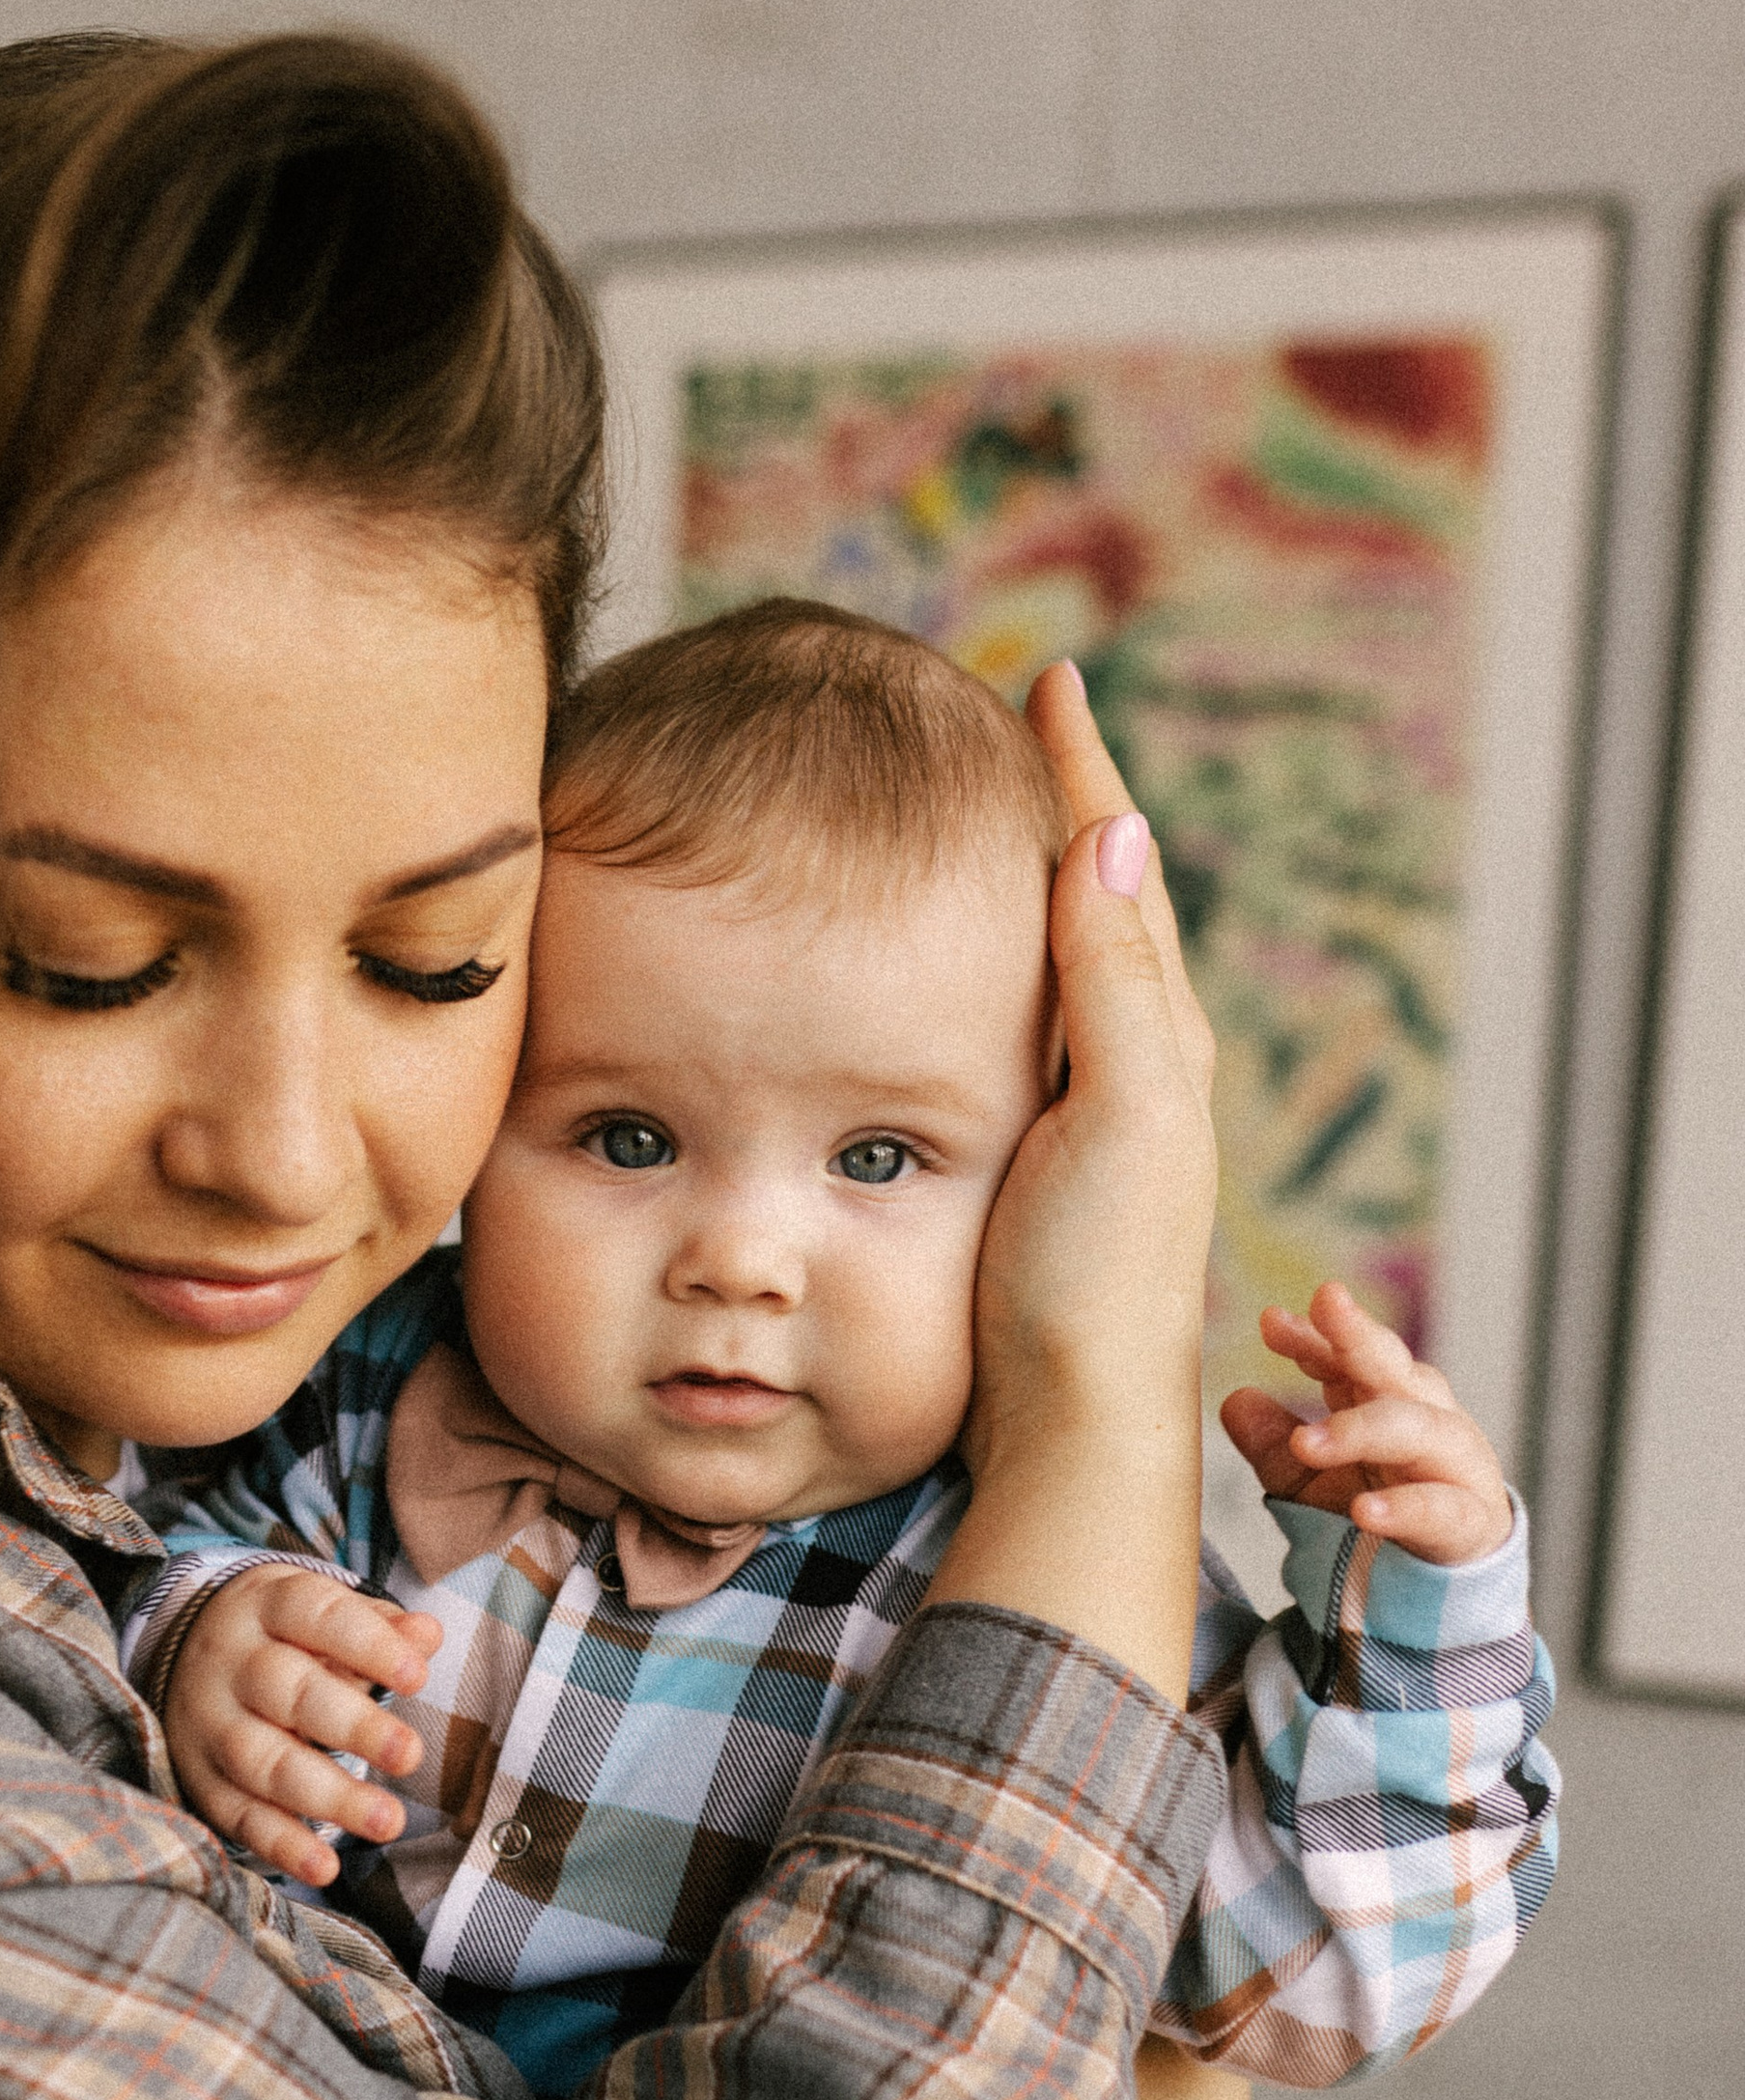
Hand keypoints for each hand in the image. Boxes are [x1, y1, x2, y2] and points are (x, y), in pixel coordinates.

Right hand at [163, 1569, 441, 1885]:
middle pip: (288, 1693)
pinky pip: (237, 1816)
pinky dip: (281, 1845)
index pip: (315, 1616)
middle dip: (352, 1727)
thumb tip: (427, 1635)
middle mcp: (230, 1663)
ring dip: (327, 1796)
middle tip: (410, 1755)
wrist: (180, 1655)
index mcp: (265, 1606)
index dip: (367, 1646)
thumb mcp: (319, 1611)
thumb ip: (377, 1626)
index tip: (418, 1676)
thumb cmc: (279, 1635)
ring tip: (387, 1821)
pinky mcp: (198, 1779)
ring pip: (262, 1762)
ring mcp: (209, 1724)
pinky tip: (325, 1868)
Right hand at [932, 664, 1218, 1702]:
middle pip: (1090, 896)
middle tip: (1008, 722)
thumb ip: (1116, 981)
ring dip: (1018, 882)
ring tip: (973, 816)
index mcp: (1153, 1033)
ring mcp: (1079, 1113)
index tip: (1050, 681)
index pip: (1116, 864)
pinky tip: (945, 974)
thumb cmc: (1099, 1280)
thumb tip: (1112, 832)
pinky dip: (988, 968)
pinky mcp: (1027, 1162)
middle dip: (1053, 804)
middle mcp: (1125, 1061)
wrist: (1074, 1419)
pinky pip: (1012, 1028)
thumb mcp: (1124, 1116)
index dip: (1081, 770)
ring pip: (1051, 961)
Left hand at [1219, 1280, 1512, 1564]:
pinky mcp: (1470, 1522)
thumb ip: (1275, 1446)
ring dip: (1363, 1428)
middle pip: (1394, 1369)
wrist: (1442, 1583)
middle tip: (1327, 1303)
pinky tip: (1366, 1511)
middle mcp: (1426, 1420)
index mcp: (1386, 1401)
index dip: (1315, 1337)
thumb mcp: (1312, 1482)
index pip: (1350, 1357)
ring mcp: (1454, 1467)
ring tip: (1307, 1442)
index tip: (1272, 1321)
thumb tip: (1234, 1400)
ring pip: (1420, 1429)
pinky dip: (1404, 1507)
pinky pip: (1440, 1508)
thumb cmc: (1378, 1516)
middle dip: (1360, 1335)